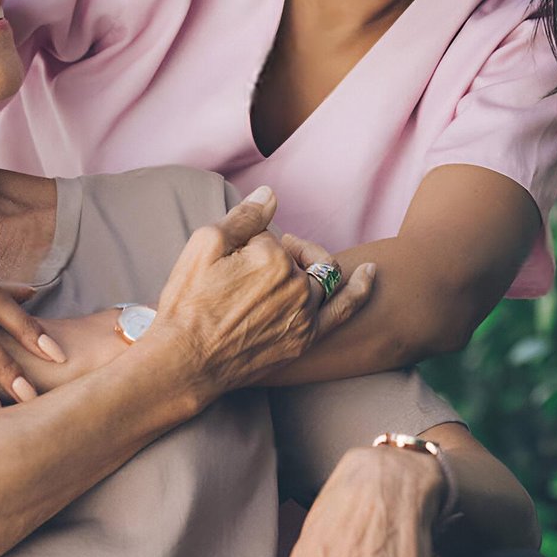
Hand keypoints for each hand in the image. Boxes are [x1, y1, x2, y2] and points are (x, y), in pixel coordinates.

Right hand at [151, 187, 373, 399]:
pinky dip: (360, 289)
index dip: (246, 243)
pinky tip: (370, 272)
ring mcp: (304, 315)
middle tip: (249, 263)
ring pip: (318, 277)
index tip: (228, 260)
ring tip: (280, 271)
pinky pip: (344, 310)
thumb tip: (270, 194)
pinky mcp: (306, 339)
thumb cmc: (188, 303)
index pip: (268, 235)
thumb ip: (244, 217)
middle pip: (295, 255)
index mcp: (272, 257)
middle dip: (278, 251)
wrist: (186, 362)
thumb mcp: (203, 246)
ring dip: (306, 265)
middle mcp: (295, 285)